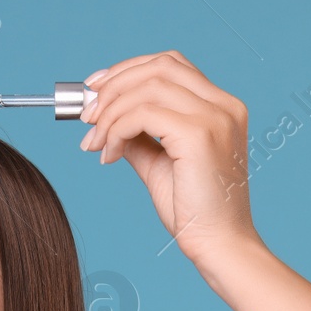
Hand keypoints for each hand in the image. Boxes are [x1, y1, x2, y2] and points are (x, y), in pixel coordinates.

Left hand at [79, 49, 260, 266]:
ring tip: (94, 142)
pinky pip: (143, 114)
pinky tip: (109, 155)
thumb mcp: (160, 164)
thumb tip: (107, 122)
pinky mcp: (199, 135)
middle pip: (159, 67)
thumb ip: (139, 138)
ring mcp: (214, 117)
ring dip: (110, 112)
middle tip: (87, 116)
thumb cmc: (194, 212)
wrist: (218, 245)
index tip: (96, 88)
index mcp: (220, 106)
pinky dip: (117, 130)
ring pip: (148, 87)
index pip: (171, 64)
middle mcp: (223, 105)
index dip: (128, 69)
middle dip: (114, 86)